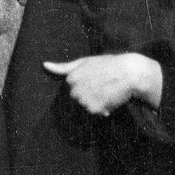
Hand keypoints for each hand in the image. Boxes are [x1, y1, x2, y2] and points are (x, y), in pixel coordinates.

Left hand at [43, 53, 162, 115]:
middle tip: (102, 85)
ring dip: (96, 103)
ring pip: (87, 107)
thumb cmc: (108, 64)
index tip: (94, 80)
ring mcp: (84, 101)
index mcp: (71, 78)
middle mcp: (75, 91)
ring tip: (107, 90)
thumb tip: (44, 65)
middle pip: (78, 99)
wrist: (130, 72)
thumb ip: (63, 66)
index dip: (84, 85)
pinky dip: (104, 108)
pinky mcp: (95, 109)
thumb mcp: (84, 61)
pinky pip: (97, 112)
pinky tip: (111, 97)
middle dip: (88, 95)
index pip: (72, 89)